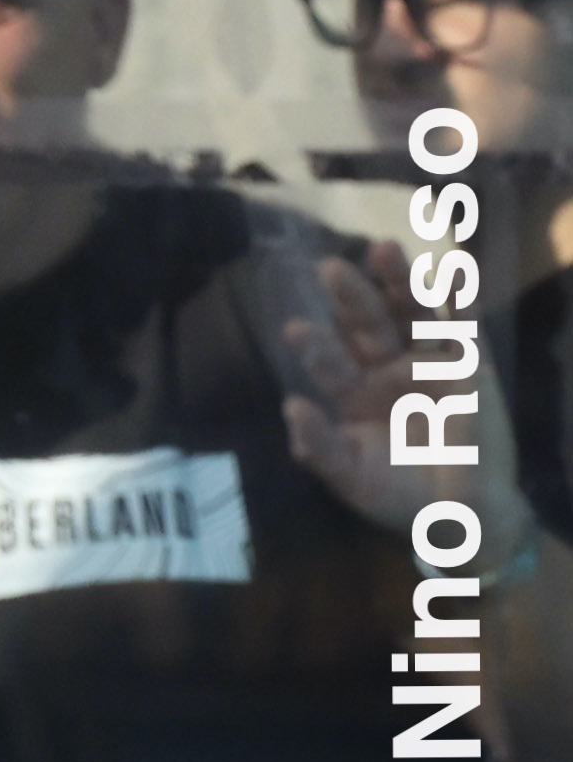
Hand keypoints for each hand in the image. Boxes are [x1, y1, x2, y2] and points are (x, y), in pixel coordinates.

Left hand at [277, 240, 509, 532]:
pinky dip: (460, 298)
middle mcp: (387, 371)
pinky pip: (464, 327)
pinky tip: (452, 268)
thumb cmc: (397, 495)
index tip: (296, 329)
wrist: (459, 514)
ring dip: (399, 281)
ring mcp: (429, 363)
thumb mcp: (352, 479)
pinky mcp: (470, 365)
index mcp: (354, 395)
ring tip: (383, 248)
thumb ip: (321, 448)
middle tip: (329, 268)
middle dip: (351, 297)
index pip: (332, 363)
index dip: (316, 348)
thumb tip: (291, 408)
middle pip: (367, 326)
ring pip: (411, 314)